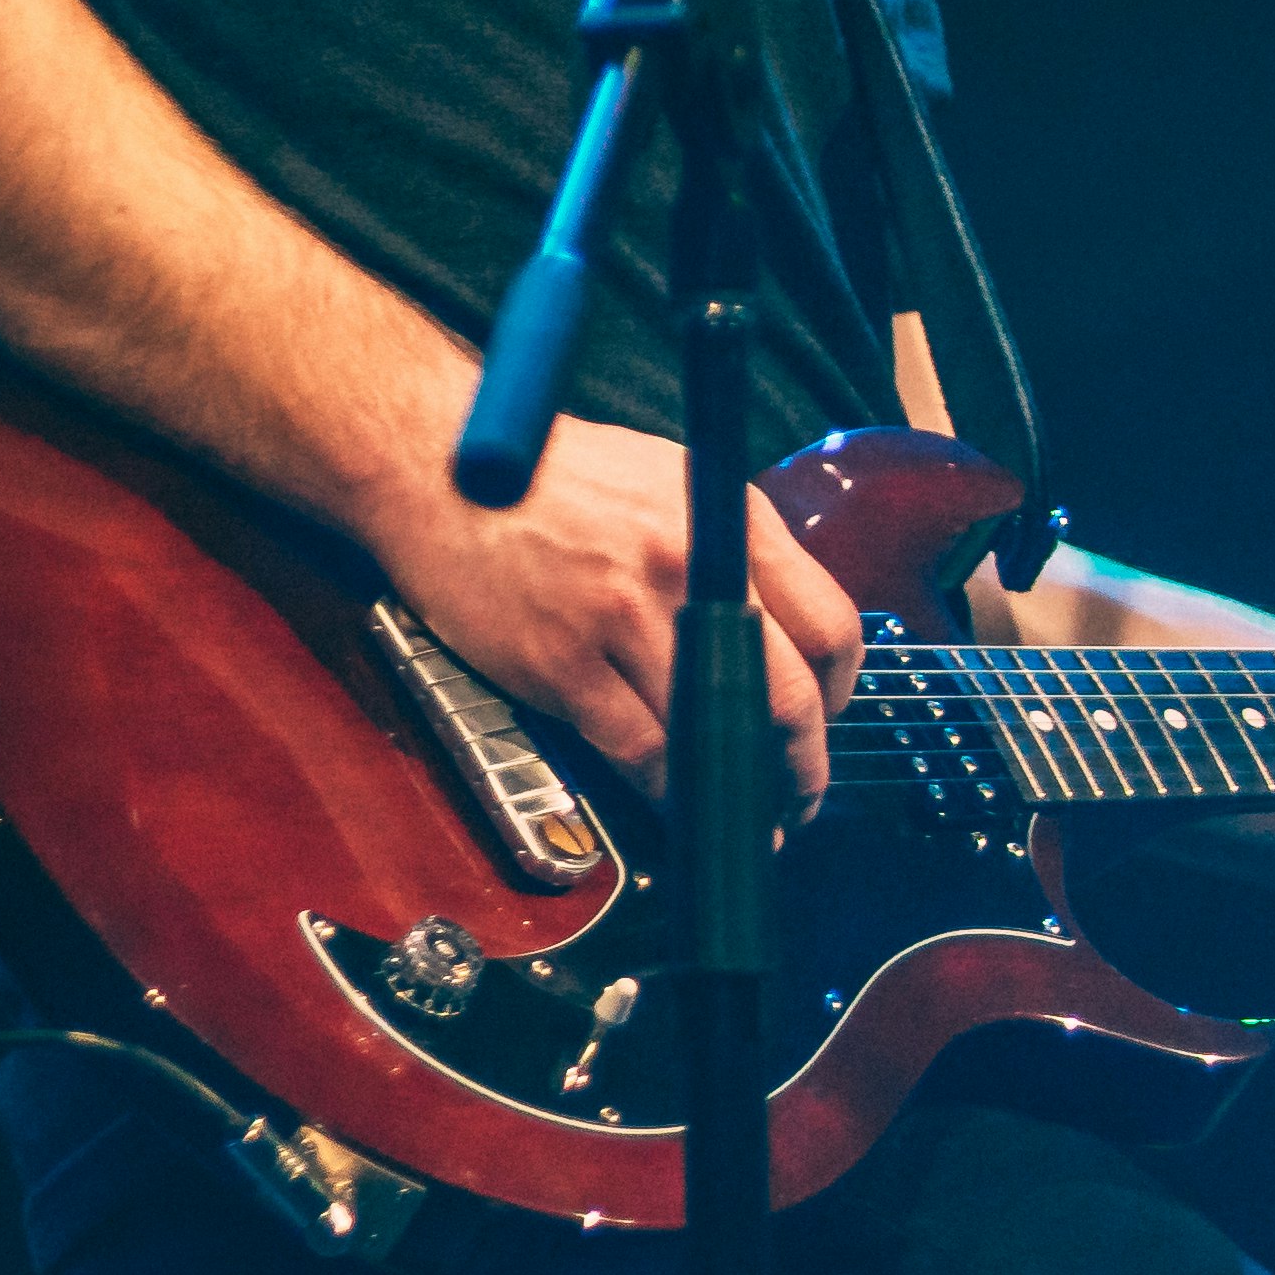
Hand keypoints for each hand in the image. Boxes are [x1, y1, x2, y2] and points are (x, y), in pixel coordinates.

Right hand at [363, 415, 865, 811]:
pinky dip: (665, 787)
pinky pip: (637, 748)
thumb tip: (773, 626)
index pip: (829, 624)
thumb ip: (726, 545)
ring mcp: (625, 617)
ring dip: (736, 786)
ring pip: (714, 731)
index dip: (839, 693)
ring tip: (742, 809)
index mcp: (728, 519)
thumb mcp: (668, 479)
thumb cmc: (551, 473)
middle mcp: (689, 566)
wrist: (436, 465)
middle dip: (803, 763)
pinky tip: (675, 800)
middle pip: (785, 695)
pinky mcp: (563, 662)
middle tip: (799, 794)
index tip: (827, 719)